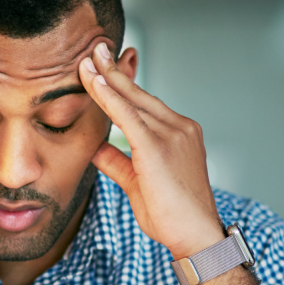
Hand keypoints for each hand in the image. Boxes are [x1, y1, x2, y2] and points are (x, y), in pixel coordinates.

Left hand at [79, 42, 223, 258]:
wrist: (195, 236)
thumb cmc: (171, 215)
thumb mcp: (137, 182)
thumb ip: (117, 162)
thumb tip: (95, 148)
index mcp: (179, 133)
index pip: (145, 103)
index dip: (124, 84)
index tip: (106, 66)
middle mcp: (179, 127)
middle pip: (139, 93)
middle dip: (114, 70)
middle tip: (95, 48)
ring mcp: (172, 135)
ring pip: (132, 100)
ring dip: (107, 78)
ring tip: (88, 58)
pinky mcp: (157, 147)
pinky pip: (127, 116)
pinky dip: (109, 98)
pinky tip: (95, 82)